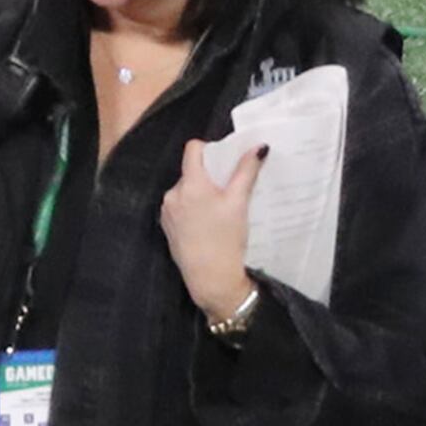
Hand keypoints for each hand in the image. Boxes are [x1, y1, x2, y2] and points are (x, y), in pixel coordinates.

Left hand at [158, 138, 264, 322]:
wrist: (210, 277)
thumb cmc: (225, 238)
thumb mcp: (239, 202)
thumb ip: (246, 171)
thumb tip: (258, 147)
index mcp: (189, 184)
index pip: (193, 149)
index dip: (209, 149)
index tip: (224, 159)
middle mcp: (172, 194)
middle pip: (190, 171)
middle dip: (209, 175)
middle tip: (229, 187)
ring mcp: (167, 212)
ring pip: (186, 190)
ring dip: (201, 193)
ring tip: (220, 207)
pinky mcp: (167, 227)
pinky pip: (180, 207)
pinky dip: (193, 208)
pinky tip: (208, 222)